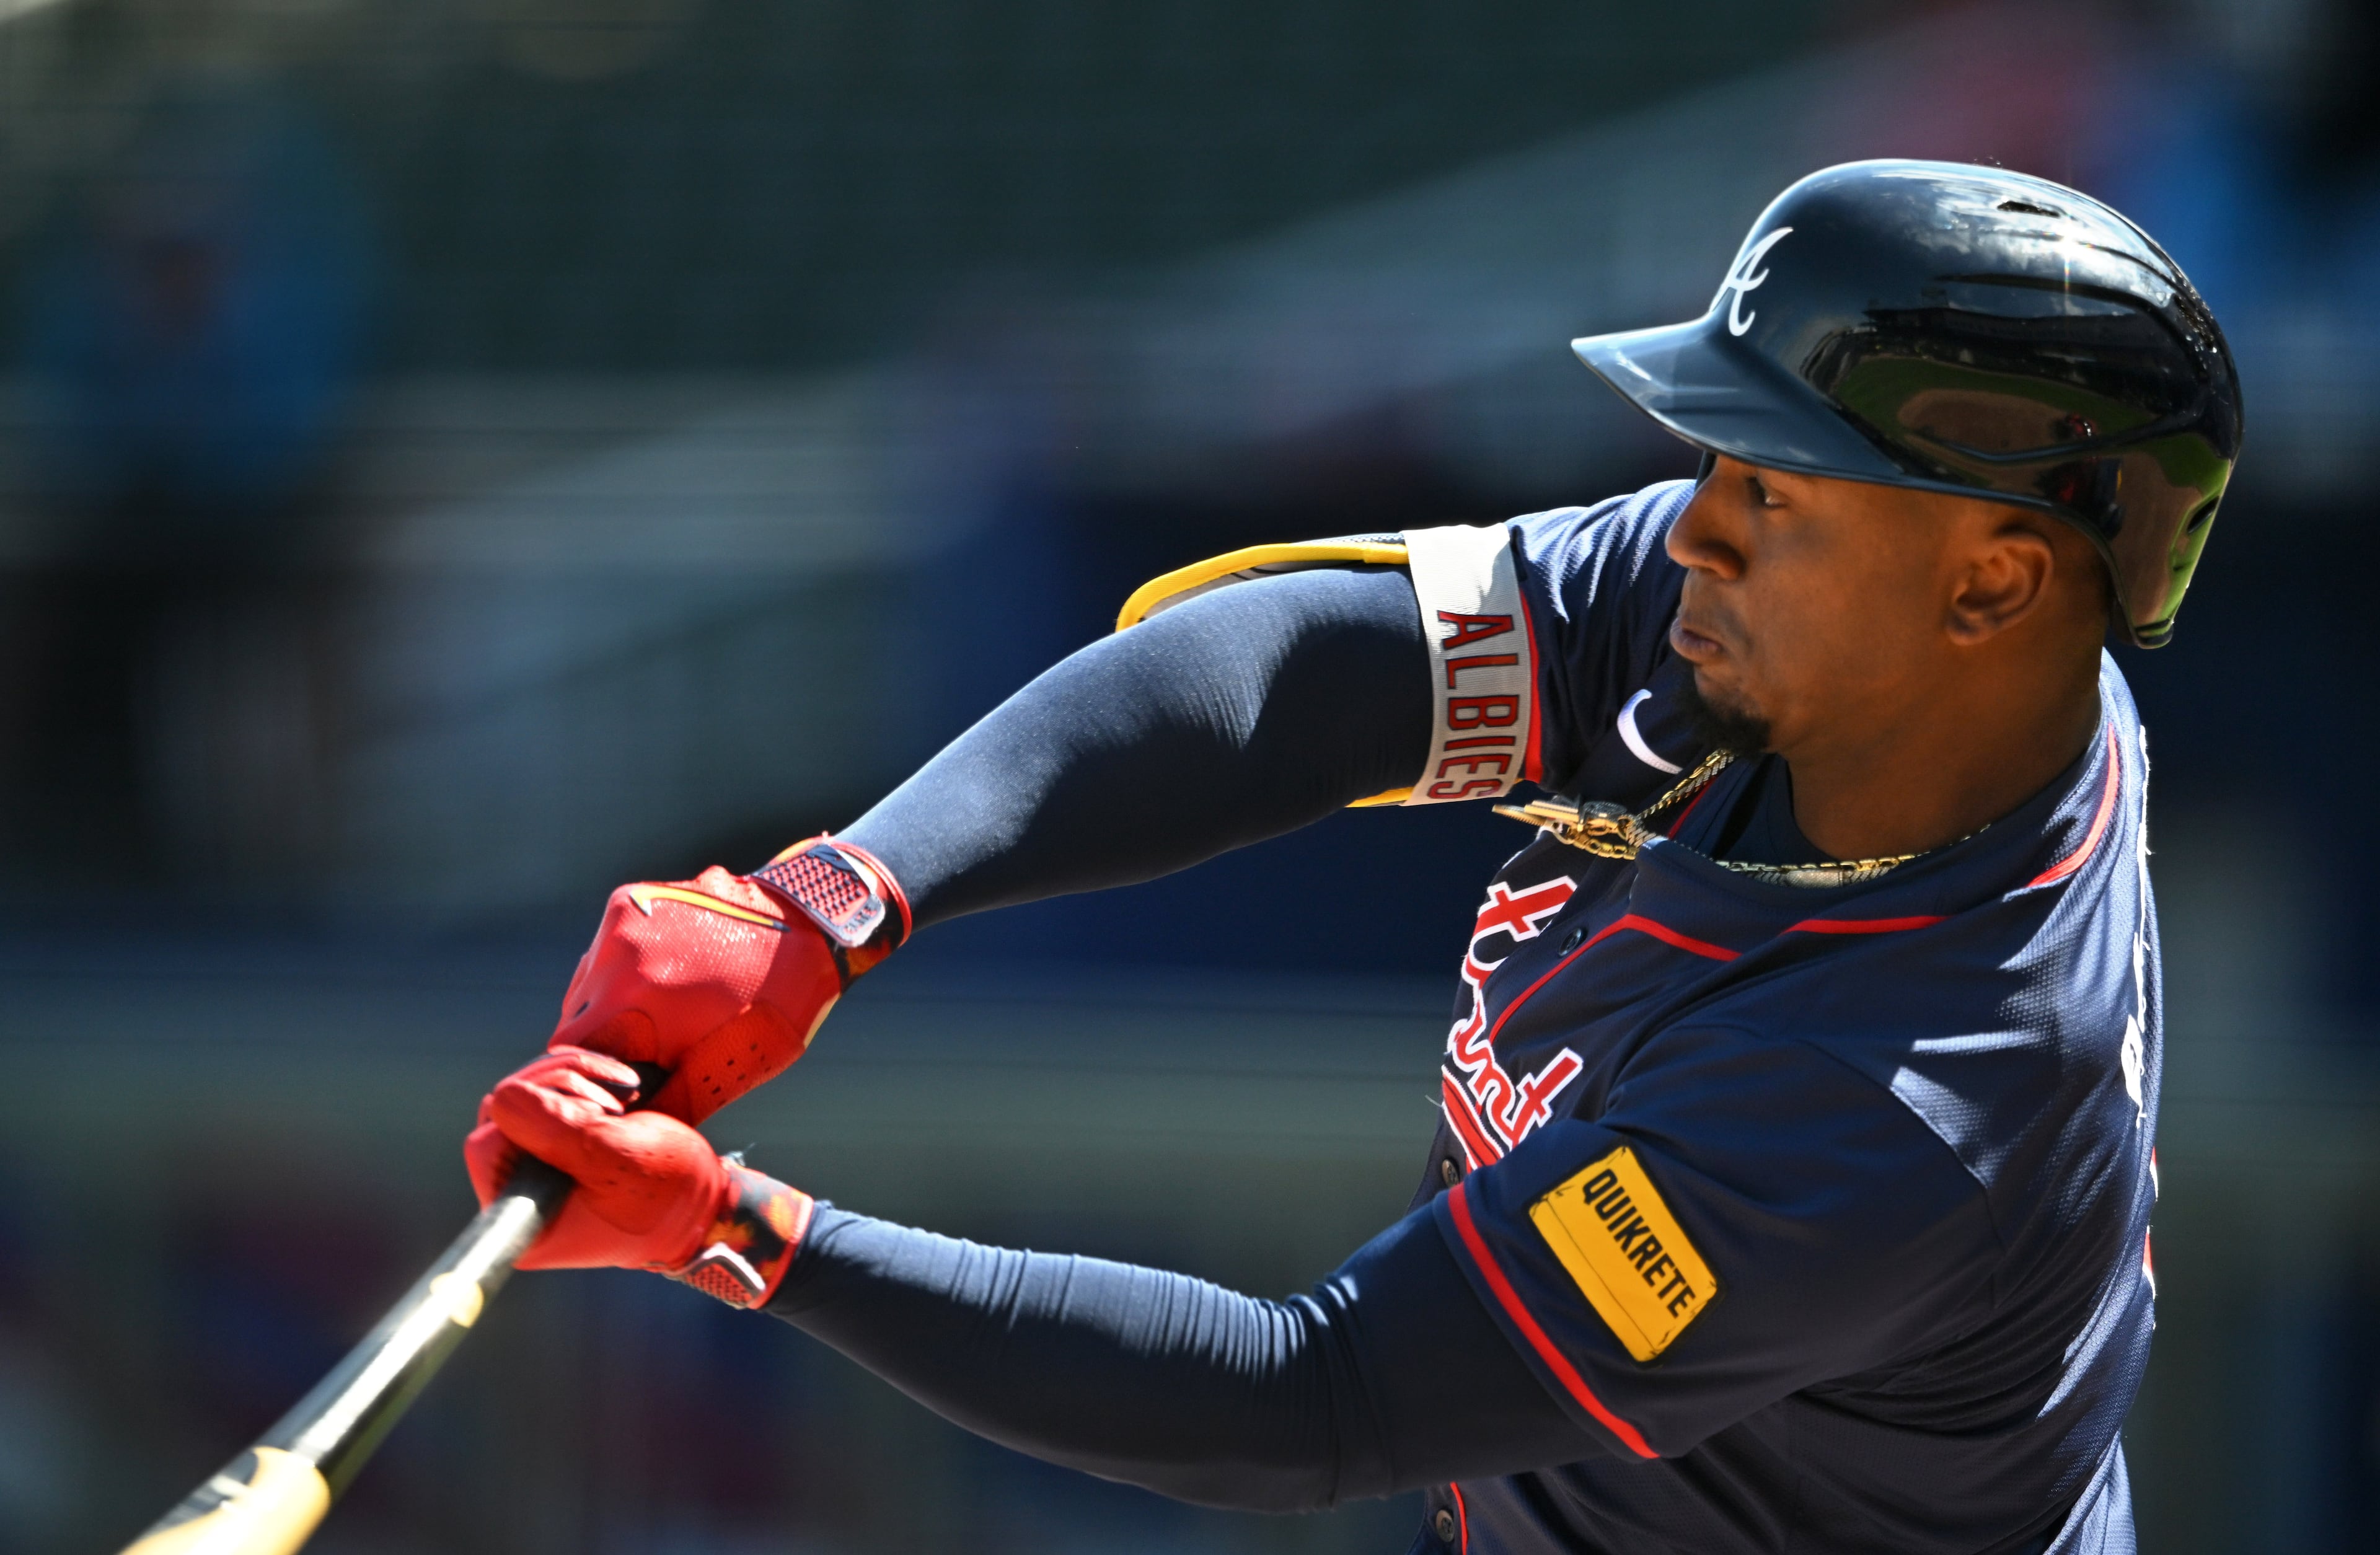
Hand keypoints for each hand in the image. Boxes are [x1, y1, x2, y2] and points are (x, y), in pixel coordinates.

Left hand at [464, 1049, 811, 1306]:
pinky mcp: (549, 1146)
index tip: (594, 1114)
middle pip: (502, 1112)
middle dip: (558, 1087)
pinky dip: (577, 1077)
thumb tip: (502, 1096)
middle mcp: (515, 1197)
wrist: (702, 1200)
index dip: (536, 1111)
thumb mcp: (619, 1157)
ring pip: (523, 1095)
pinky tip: (614, 1087)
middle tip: (616, 1102)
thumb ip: (557, 1129)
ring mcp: (530, 1169)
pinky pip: (542, 1094)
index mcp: (523, 1219)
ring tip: (622, 1095)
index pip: (487, 1143)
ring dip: (573, 1078)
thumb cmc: (667, 1192)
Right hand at [551, 838, 906, 1123]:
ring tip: (664, 1010)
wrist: (808, 920)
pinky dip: (625, 969)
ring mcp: (619, 923)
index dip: (592, 1077)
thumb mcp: (730, 1067)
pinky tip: (666, 975)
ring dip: (612, 1004)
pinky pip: (606, 951)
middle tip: (649, 1050)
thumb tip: (629, 1131)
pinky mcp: (627, 899)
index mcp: (634, 1004)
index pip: (571, 1055)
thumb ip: (671, 1100)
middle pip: (575, 1020)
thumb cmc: (778, 1002)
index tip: (621, 1085)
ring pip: (587, 984)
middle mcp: (615, 958)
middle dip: (604, 1042)